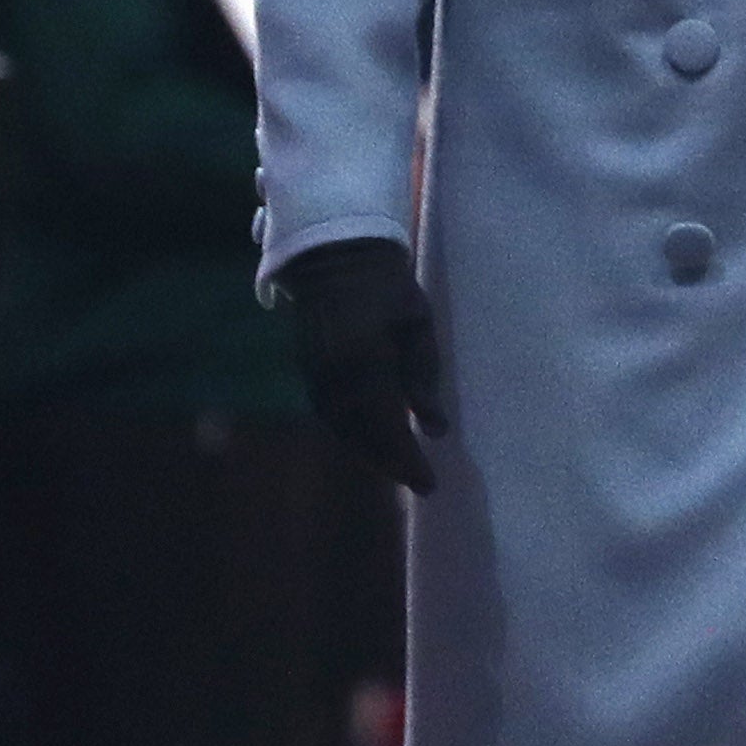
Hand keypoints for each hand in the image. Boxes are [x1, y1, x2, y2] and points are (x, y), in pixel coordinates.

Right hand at [282, 237, 447, 494]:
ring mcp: (317, 379)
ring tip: (399, 469)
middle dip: (391, 463)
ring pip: (344, 432)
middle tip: (419, 482)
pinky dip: (352, 437)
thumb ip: (425, 376)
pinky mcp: (309, 376)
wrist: (336, 262)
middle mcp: (336, 379)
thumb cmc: (388, 289)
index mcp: (367, 363)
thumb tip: (435, 428)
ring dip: (370, 454)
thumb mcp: (418, 323)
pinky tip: (372, 444)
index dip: (407, 459)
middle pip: (364, 437)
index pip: (389, 426)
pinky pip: (331, 418)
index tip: (428, 483)